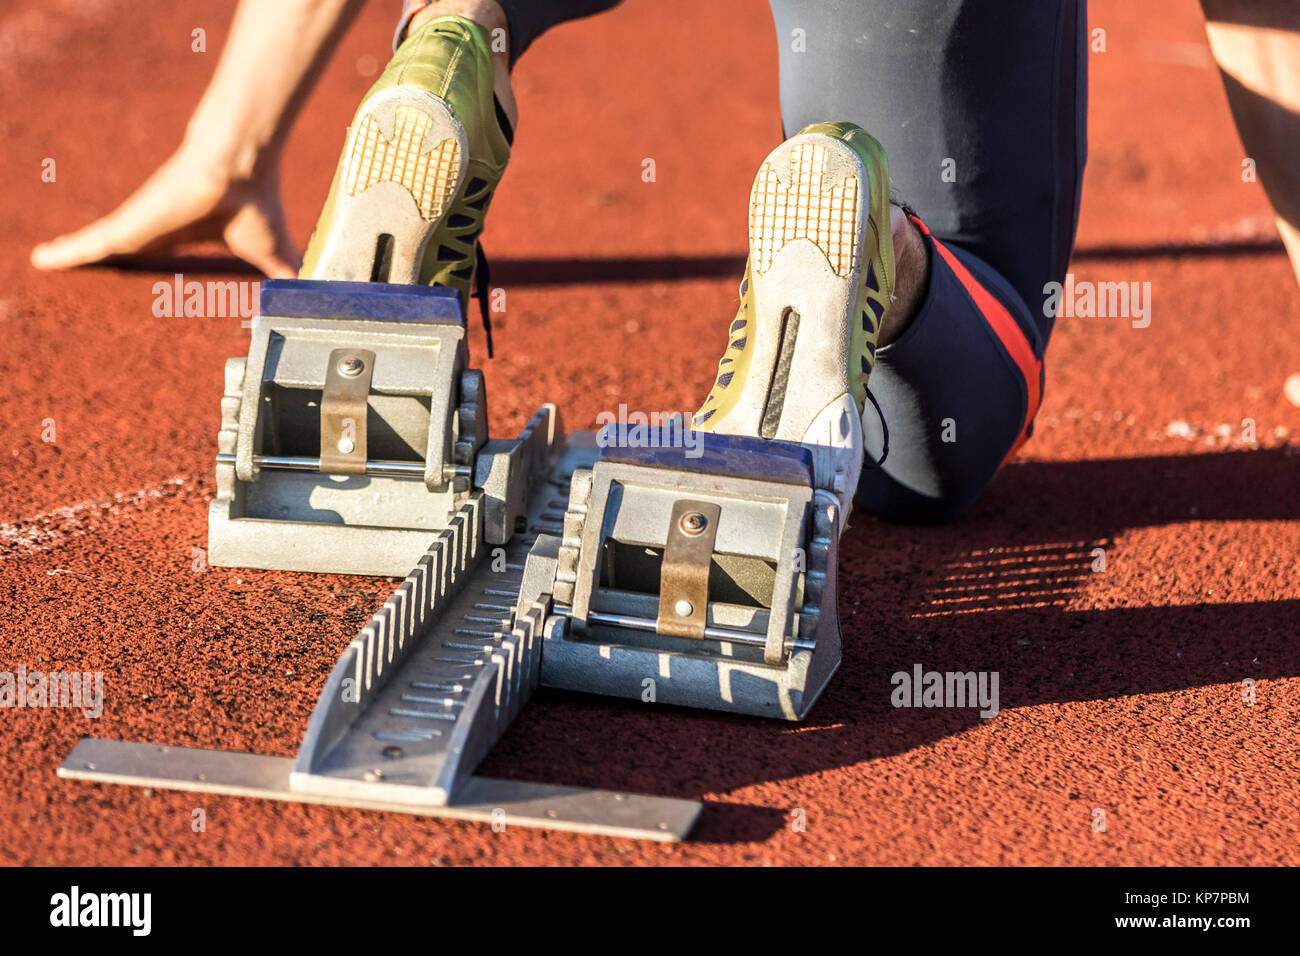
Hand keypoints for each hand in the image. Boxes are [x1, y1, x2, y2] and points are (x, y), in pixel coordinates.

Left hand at [30, 143, 298, 277]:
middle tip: (87, 294)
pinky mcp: (128, 226)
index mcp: (186, 239)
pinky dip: (65, 253)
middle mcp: (156, 232)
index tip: (135, 298)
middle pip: (120, 257)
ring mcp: (138, 227)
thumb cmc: (255, 202)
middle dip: (101, 273)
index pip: (157, 262)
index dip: (145, 279)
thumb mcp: (271, 255)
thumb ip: (283, 278)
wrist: (241, 167)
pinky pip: (88, 244)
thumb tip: (311, 302)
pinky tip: (43, 261)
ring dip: (75, 262)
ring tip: (50, 272)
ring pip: (98, 251)